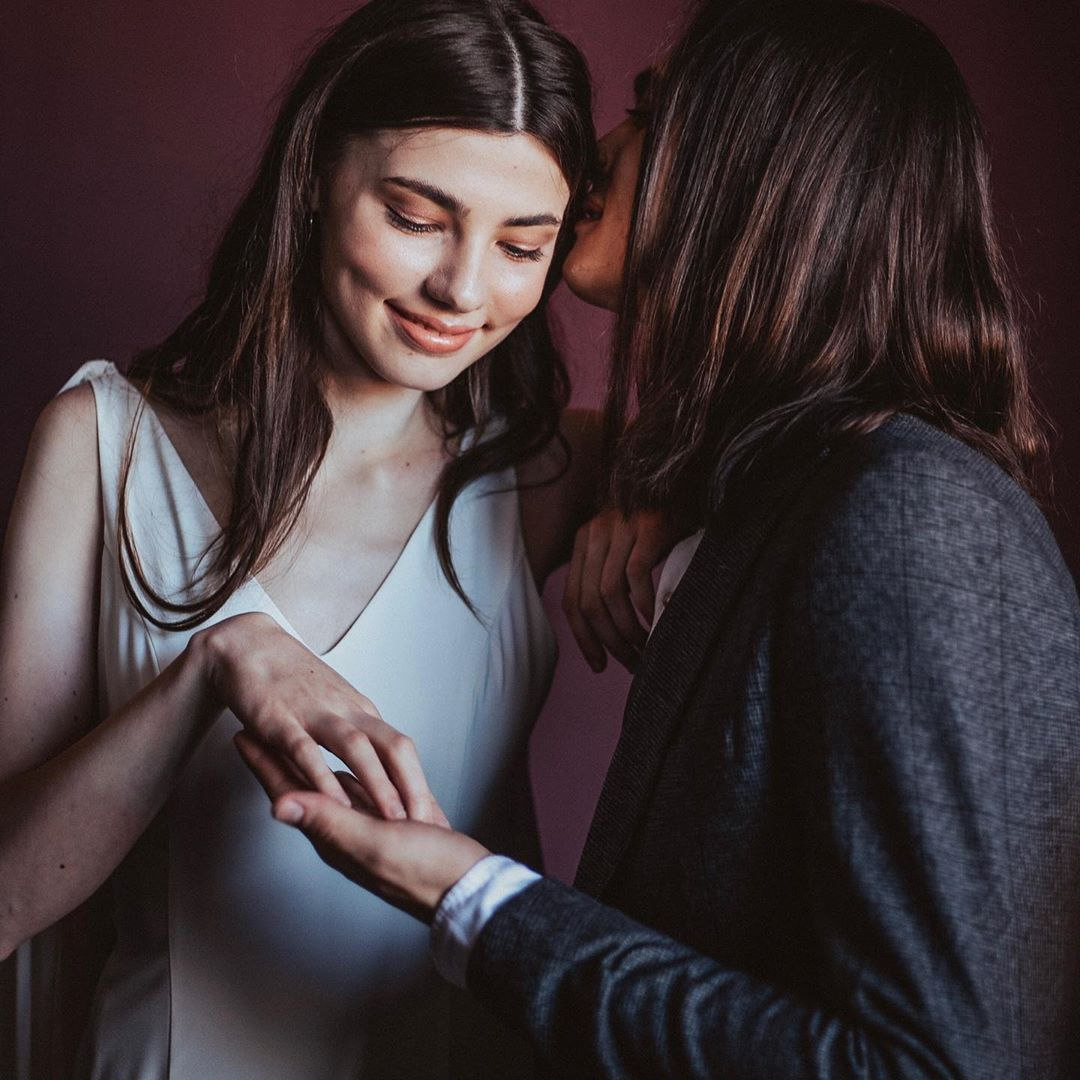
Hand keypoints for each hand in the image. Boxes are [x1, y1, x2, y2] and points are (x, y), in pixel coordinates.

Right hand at [197, 612, 447, 823]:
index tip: (433, 816)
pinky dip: (320, 776)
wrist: (248, 645)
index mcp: (360, 711)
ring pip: (356, 748)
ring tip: (392, 818)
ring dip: (377, 784)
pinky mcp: (279, 719)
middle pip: (392, 747)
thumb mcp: (334, 706)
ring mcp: (314, 713)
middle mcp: (346, 711)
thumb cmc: (291, 680)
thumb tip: (379, 772)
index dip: (419, 782)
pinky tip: (331, 802)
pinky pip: (304, 750)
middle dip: (411, 786)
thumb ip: (354, 735)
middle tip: (425, 823)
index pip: (400, 748)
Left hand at [236, 732, 487, 922]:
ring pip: (333, 785)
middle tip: (260, 726)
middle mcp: (345, 828)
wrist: (466, 888)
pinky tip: (350, 760)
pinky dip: (350, 770)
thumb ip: (328, 820)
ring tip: (298, 735)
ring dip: (313, 760)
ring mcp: (368, 826)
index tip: (242, 735)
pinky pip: (362, 789)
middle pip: (304, 784)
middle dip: (281, 756)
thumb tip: (277, 806)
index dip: (264, 763)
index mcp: (334, 833)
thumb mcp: (373, 843)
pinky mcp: (391, 821)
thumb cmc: (424, 871)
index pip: (289, 792)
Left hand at [562, 509, 680, 672]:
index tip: (599, 664)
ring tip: (644, 647)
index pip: (572, 600)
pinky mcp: (648, 526)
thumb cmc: (658, 524)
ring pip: (609, 593)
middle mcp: (595, 533)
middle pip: (588, 602)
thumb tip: (608, 630)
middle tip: (629, 661)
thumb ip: (610, 576)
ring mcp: (620, 528)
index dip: (583, 638)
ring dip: (626, 629)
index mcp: (584, 542)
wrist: (686, 480)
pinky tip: (655, 621)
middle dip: (607, 640)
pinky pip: (636, 575)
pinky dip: (644, 605)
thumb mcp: (624, 547)